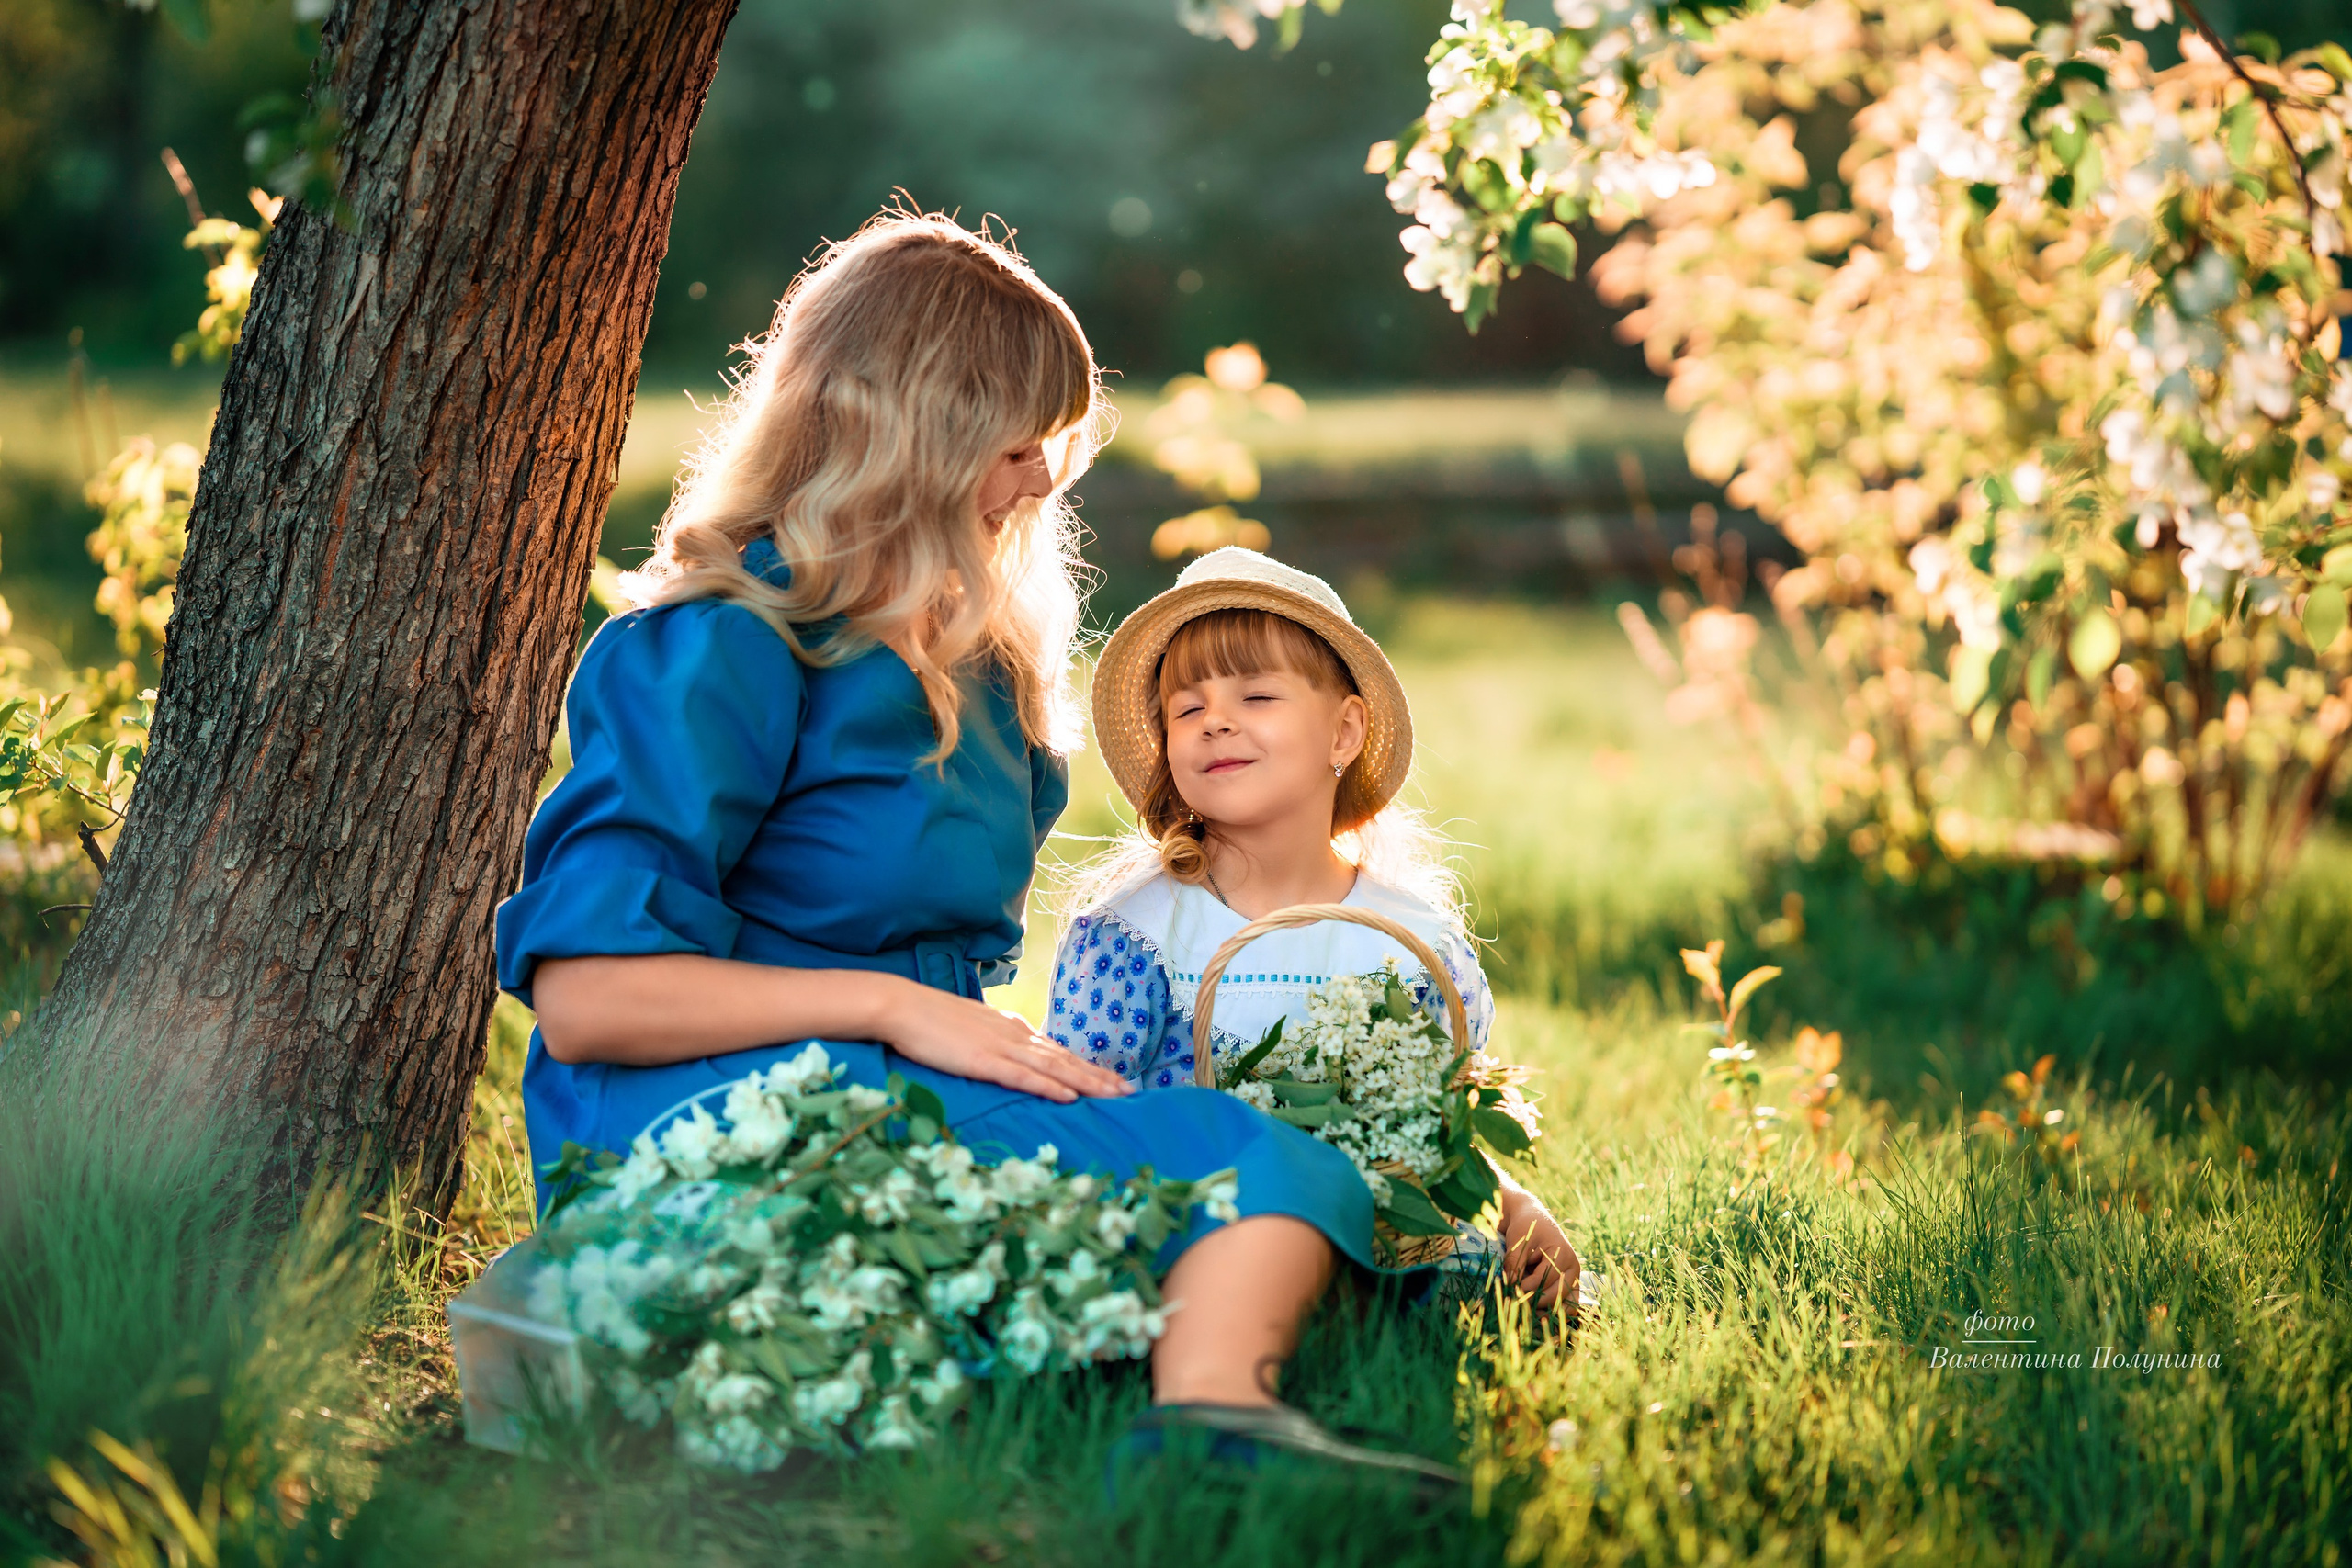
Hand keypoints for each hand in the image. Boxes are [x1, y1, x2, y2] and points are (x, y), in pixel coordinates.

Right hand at [872, 979, 1132, 1103]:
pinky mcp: (983, 1060)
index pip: (1056, 1051)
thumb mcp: (969, 1029)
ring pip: (1054, 1067)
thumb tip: (1006, 1056)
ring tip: (1114, 1096)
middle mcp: (1015, 1035)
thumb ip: (991, 1041)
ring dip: (1087, 1083)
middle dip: (1099, 1077)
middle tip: (1130, 1091)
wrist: (900, 1005)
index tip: (1112, 1080)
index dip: (1086, 1066)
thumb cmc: (928, 1019)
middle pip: (1065, 1059)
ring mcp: (1000, 1047)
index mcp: (1011, 1028)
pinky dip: (1049, 1086)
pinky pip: (1023, 1076)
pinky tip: (1069, 1097)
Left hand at [1498, 1186, 1579, 1315]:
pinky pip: (1567, 1305)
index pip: (1544, 1278)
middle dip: (1534, 1301)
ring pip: (1564, 1304)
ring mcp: (1573, 1278)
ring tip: (1526, 1311)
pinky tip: (1537, 1313)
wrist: (1534, 1220)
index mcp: (1562, 1254)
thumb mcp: (1518, 1241)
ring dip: (1545, 1310)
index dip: (1525, 1287)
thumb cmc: (1526, 1227)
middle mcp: (1573, 1268)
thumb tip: (1510, 1285)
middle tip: (1514, 1302)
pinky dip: (1554, 1311)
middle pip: (1556, 1295)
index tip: (1509, 1289)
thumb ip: (1515, 1263)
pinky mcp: (1569, 1285)